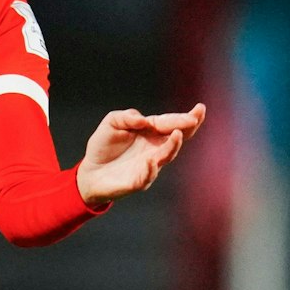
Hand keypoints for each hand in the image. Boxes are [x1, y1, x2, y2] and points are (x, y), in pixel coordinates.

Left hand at [76, 104, 205, 205]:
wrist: (90, 171)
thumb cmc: (104, 145)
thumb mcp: (111, 123)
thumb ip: (126, 117)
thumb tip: (144, 120)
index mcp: (151, 132)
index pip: (170, 123)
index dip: (184, 117)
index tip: (200, 108)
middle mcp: (155, 149)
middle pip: (176, 138)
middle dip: (187, 127)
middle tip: (196, 118)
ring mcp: (149, 166)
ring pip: (165, 156)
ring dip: (172, 146)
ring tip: (177, 133)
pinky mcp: (138, 181)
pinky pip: (147, 176)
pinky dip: (150, 170)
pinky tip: (151, 161)